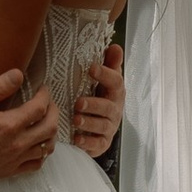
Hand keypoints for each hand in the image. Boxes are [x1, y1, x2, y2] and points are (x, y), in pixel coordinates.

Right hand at [0, 69, 60, 183]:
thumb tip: (19, 74)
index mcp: (9, 124)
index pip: (40, 108)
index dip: (45, 96)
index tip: (42, 89)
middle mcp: (16, 144)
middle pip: (50, 128)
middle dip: (54, 112)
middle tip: (48, 104)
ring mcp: (14, 159)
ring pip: (47, 147)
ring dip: (51, 133)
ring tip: (45, 123)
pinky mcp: (9, 171)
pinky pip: (36, 164)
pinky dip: (42, 153)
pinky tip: (36, 145)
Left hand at [71, 40, 124, 159]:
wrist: (100, 126)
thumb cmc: (100, 98)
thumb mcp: (105, 80)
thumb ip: (109, 64)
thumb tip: (115, 46)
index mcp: (115, 93)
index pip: (116, 82)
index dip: (105, 74)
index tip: (91, 68)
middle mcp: (114, 110)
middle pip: (108, 107)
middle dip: (94, 105)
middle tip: (78, 102)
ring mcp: (109, 128)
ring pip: (102, 126)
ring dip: (89, 123)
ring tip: (75, 120)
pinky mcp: (102, 143)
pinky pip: (97, 144)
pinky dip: (87, 143)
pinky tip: (77, 139)